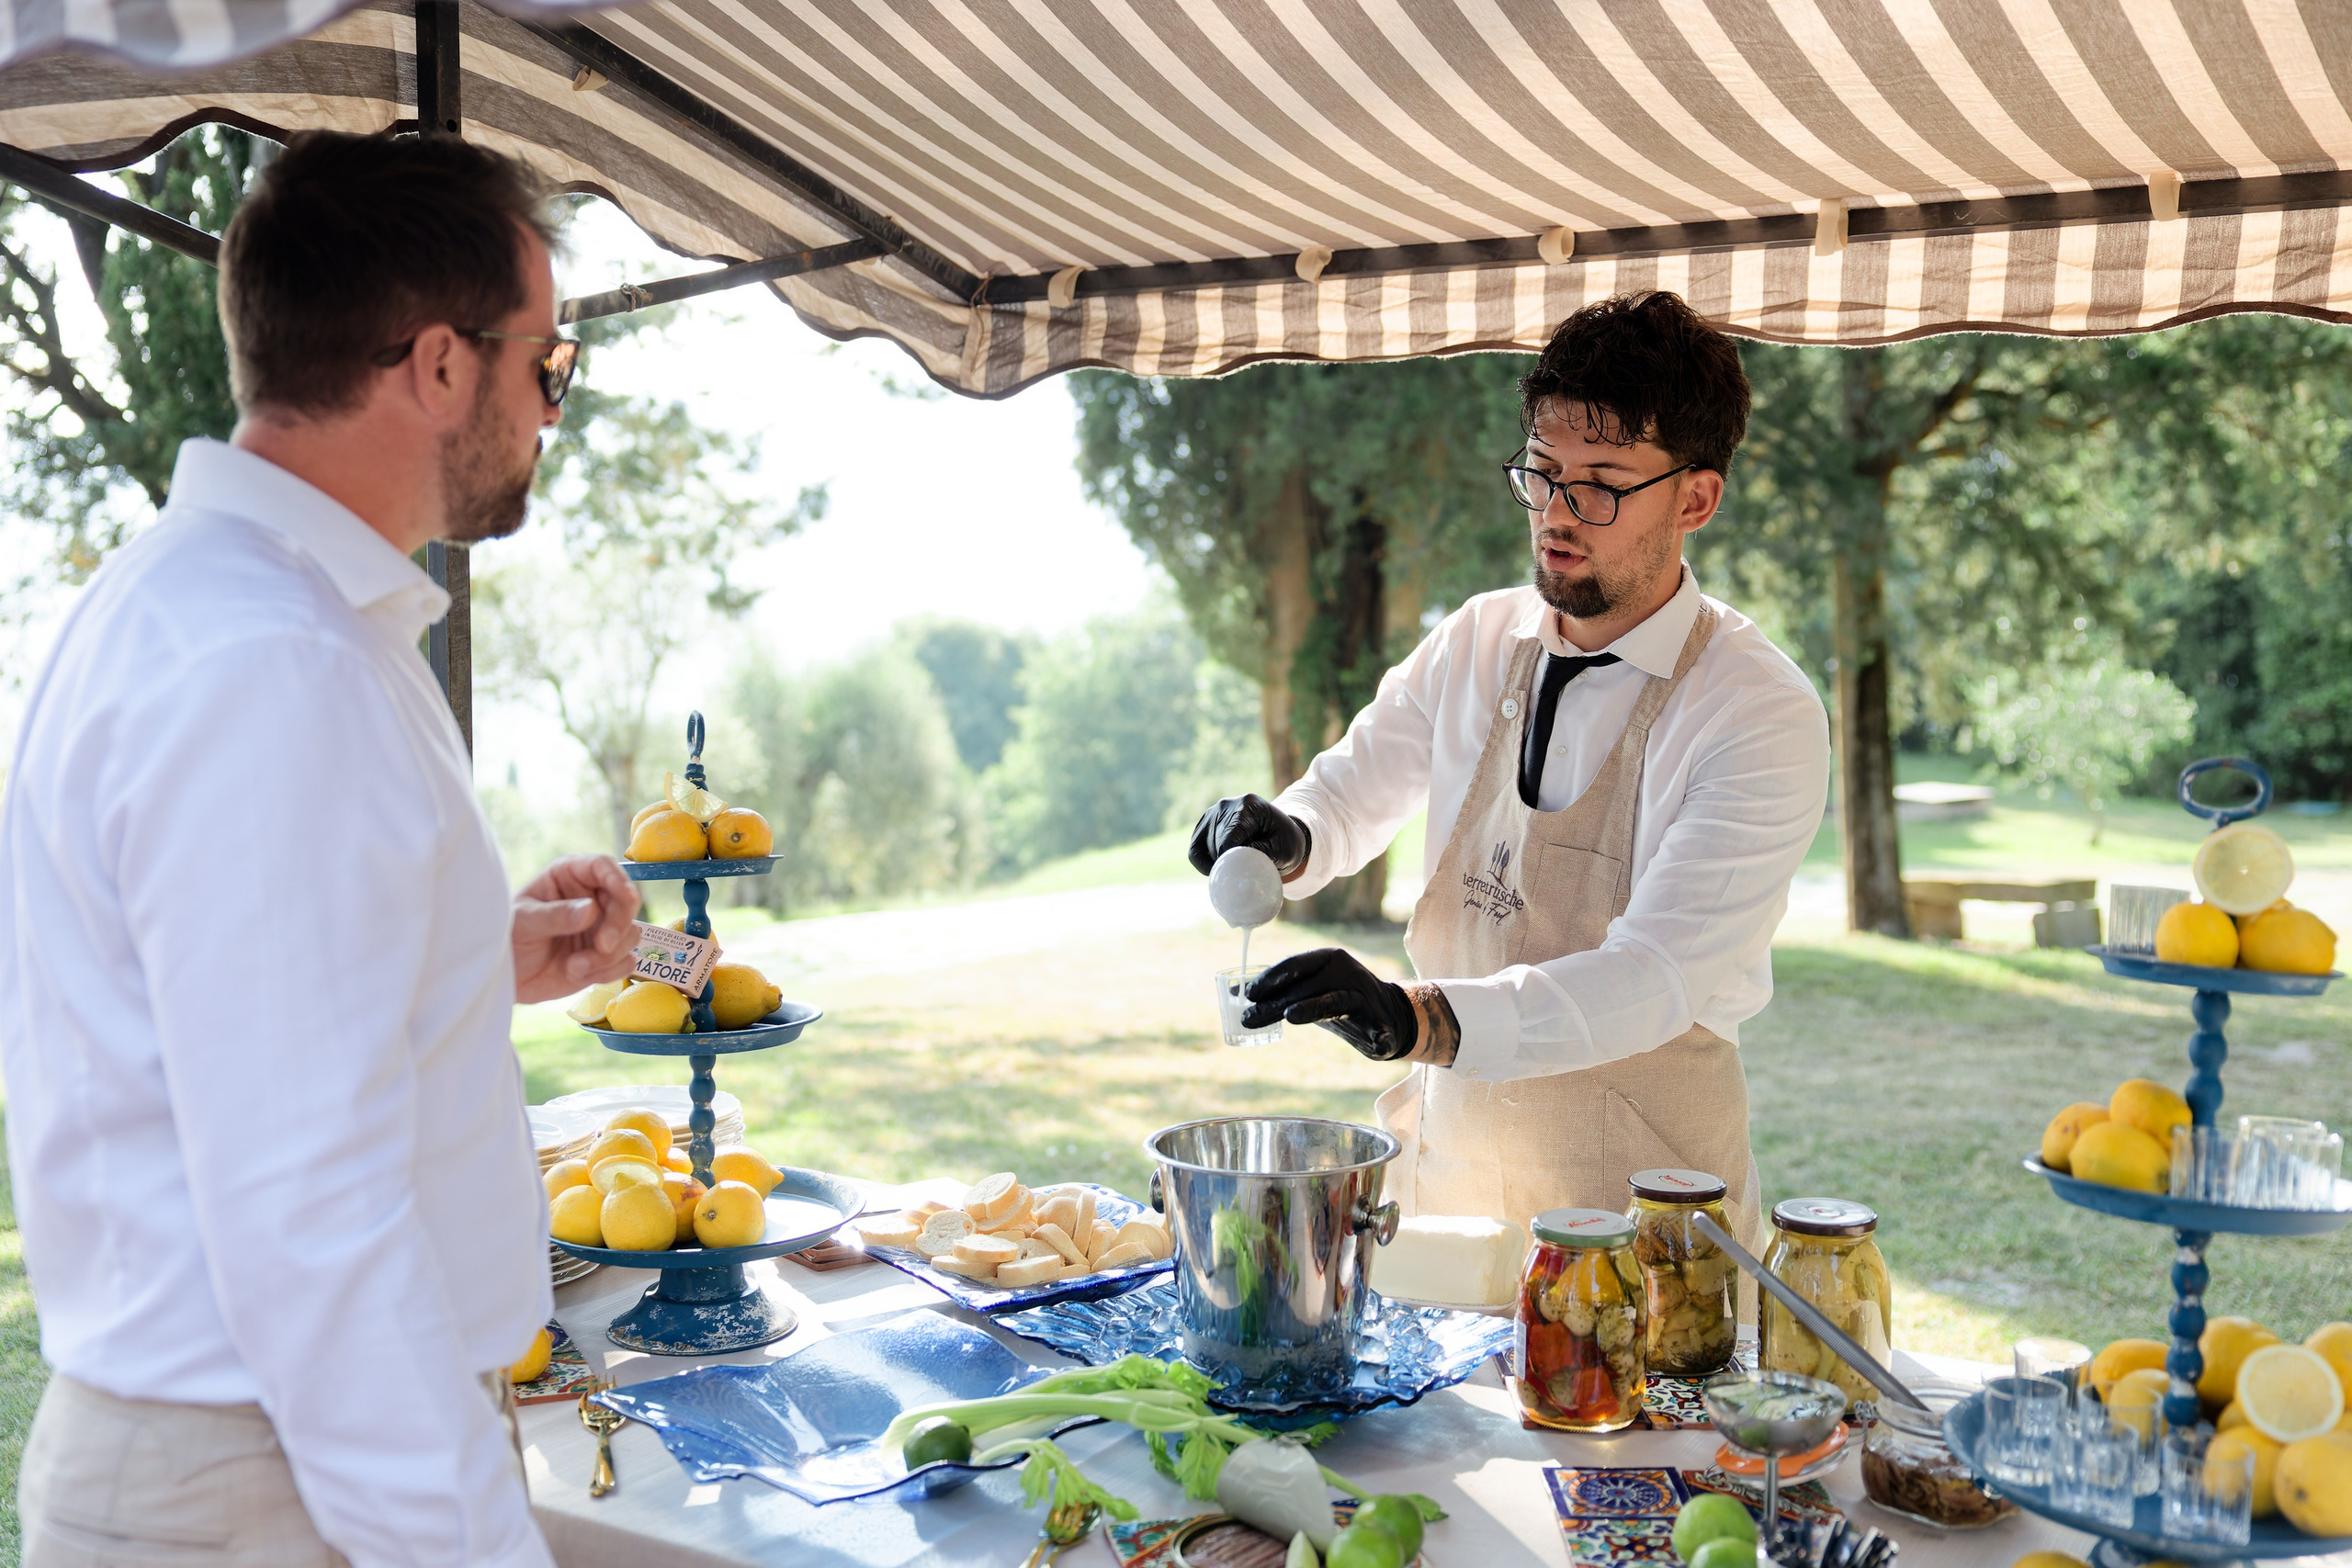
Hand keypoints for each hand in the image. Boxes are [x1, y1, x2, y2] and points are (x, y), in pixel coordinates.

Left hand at [511, 854, 638, 1003]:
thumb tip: (591, 910)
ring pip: (630, 934)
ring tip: (574, 967)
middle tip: (601, 946)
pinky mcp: (605, 956)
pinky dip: (606, 972)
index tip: (627, 898)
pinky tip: (578, 974)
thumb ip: (555, 916)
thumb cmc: (507, 938)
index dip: (619, 880)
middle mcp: (591, 898)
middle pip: (626, 901)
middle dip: (618, 926)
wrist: (505, 977)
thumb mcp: (523, 922)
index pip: (603, 867)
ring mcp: (601, 927)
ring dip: (606, 955)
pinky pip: (625, 961)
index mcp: (569, 876)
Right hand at [1188, 793, 1308, 876]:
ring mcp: (1212, 814)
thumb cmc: (1286, 842)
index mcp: (1248, 805)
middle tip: (1245, 875)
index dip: (1231, 863)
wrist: (1283, 833)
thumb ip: (1258, 855)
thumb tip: (1230, 863)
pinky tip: (1219, 870)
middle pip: (1216, 845)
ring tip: (1240, 866)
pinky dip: (1204, 865)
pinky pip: (1195, 852)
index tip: (1240, 877)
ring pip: (1205, 850)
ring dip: (1220, 864)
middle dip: (1229, 864)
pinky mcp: (1203, 826)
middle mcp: (1226, 805)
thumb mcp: (1283, 851)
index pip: (1229, 839)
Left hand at [1242, 947, 1424, 1060]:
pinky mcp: (1379, 1020)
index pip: (1294, 964)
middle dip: (1275, 1003)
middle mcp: (1345, 972)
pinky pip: (1378, 1028)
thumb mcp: (1308, 992)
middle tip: (1249, 1018)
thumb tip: (1232, 994)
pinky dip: (1378, 1034)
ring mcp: (1363, 995)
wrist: (1387, 1012)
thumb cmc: (1336, 998)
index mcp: (1327, 958)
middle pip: (1305, 987)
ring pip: (1333, 1001)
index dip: (1270, 978)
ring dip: (1312, 1008)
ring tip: (1292, 1016)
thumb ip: (1277, 992)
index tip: (1247, 995)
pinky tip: (1377, 1041)